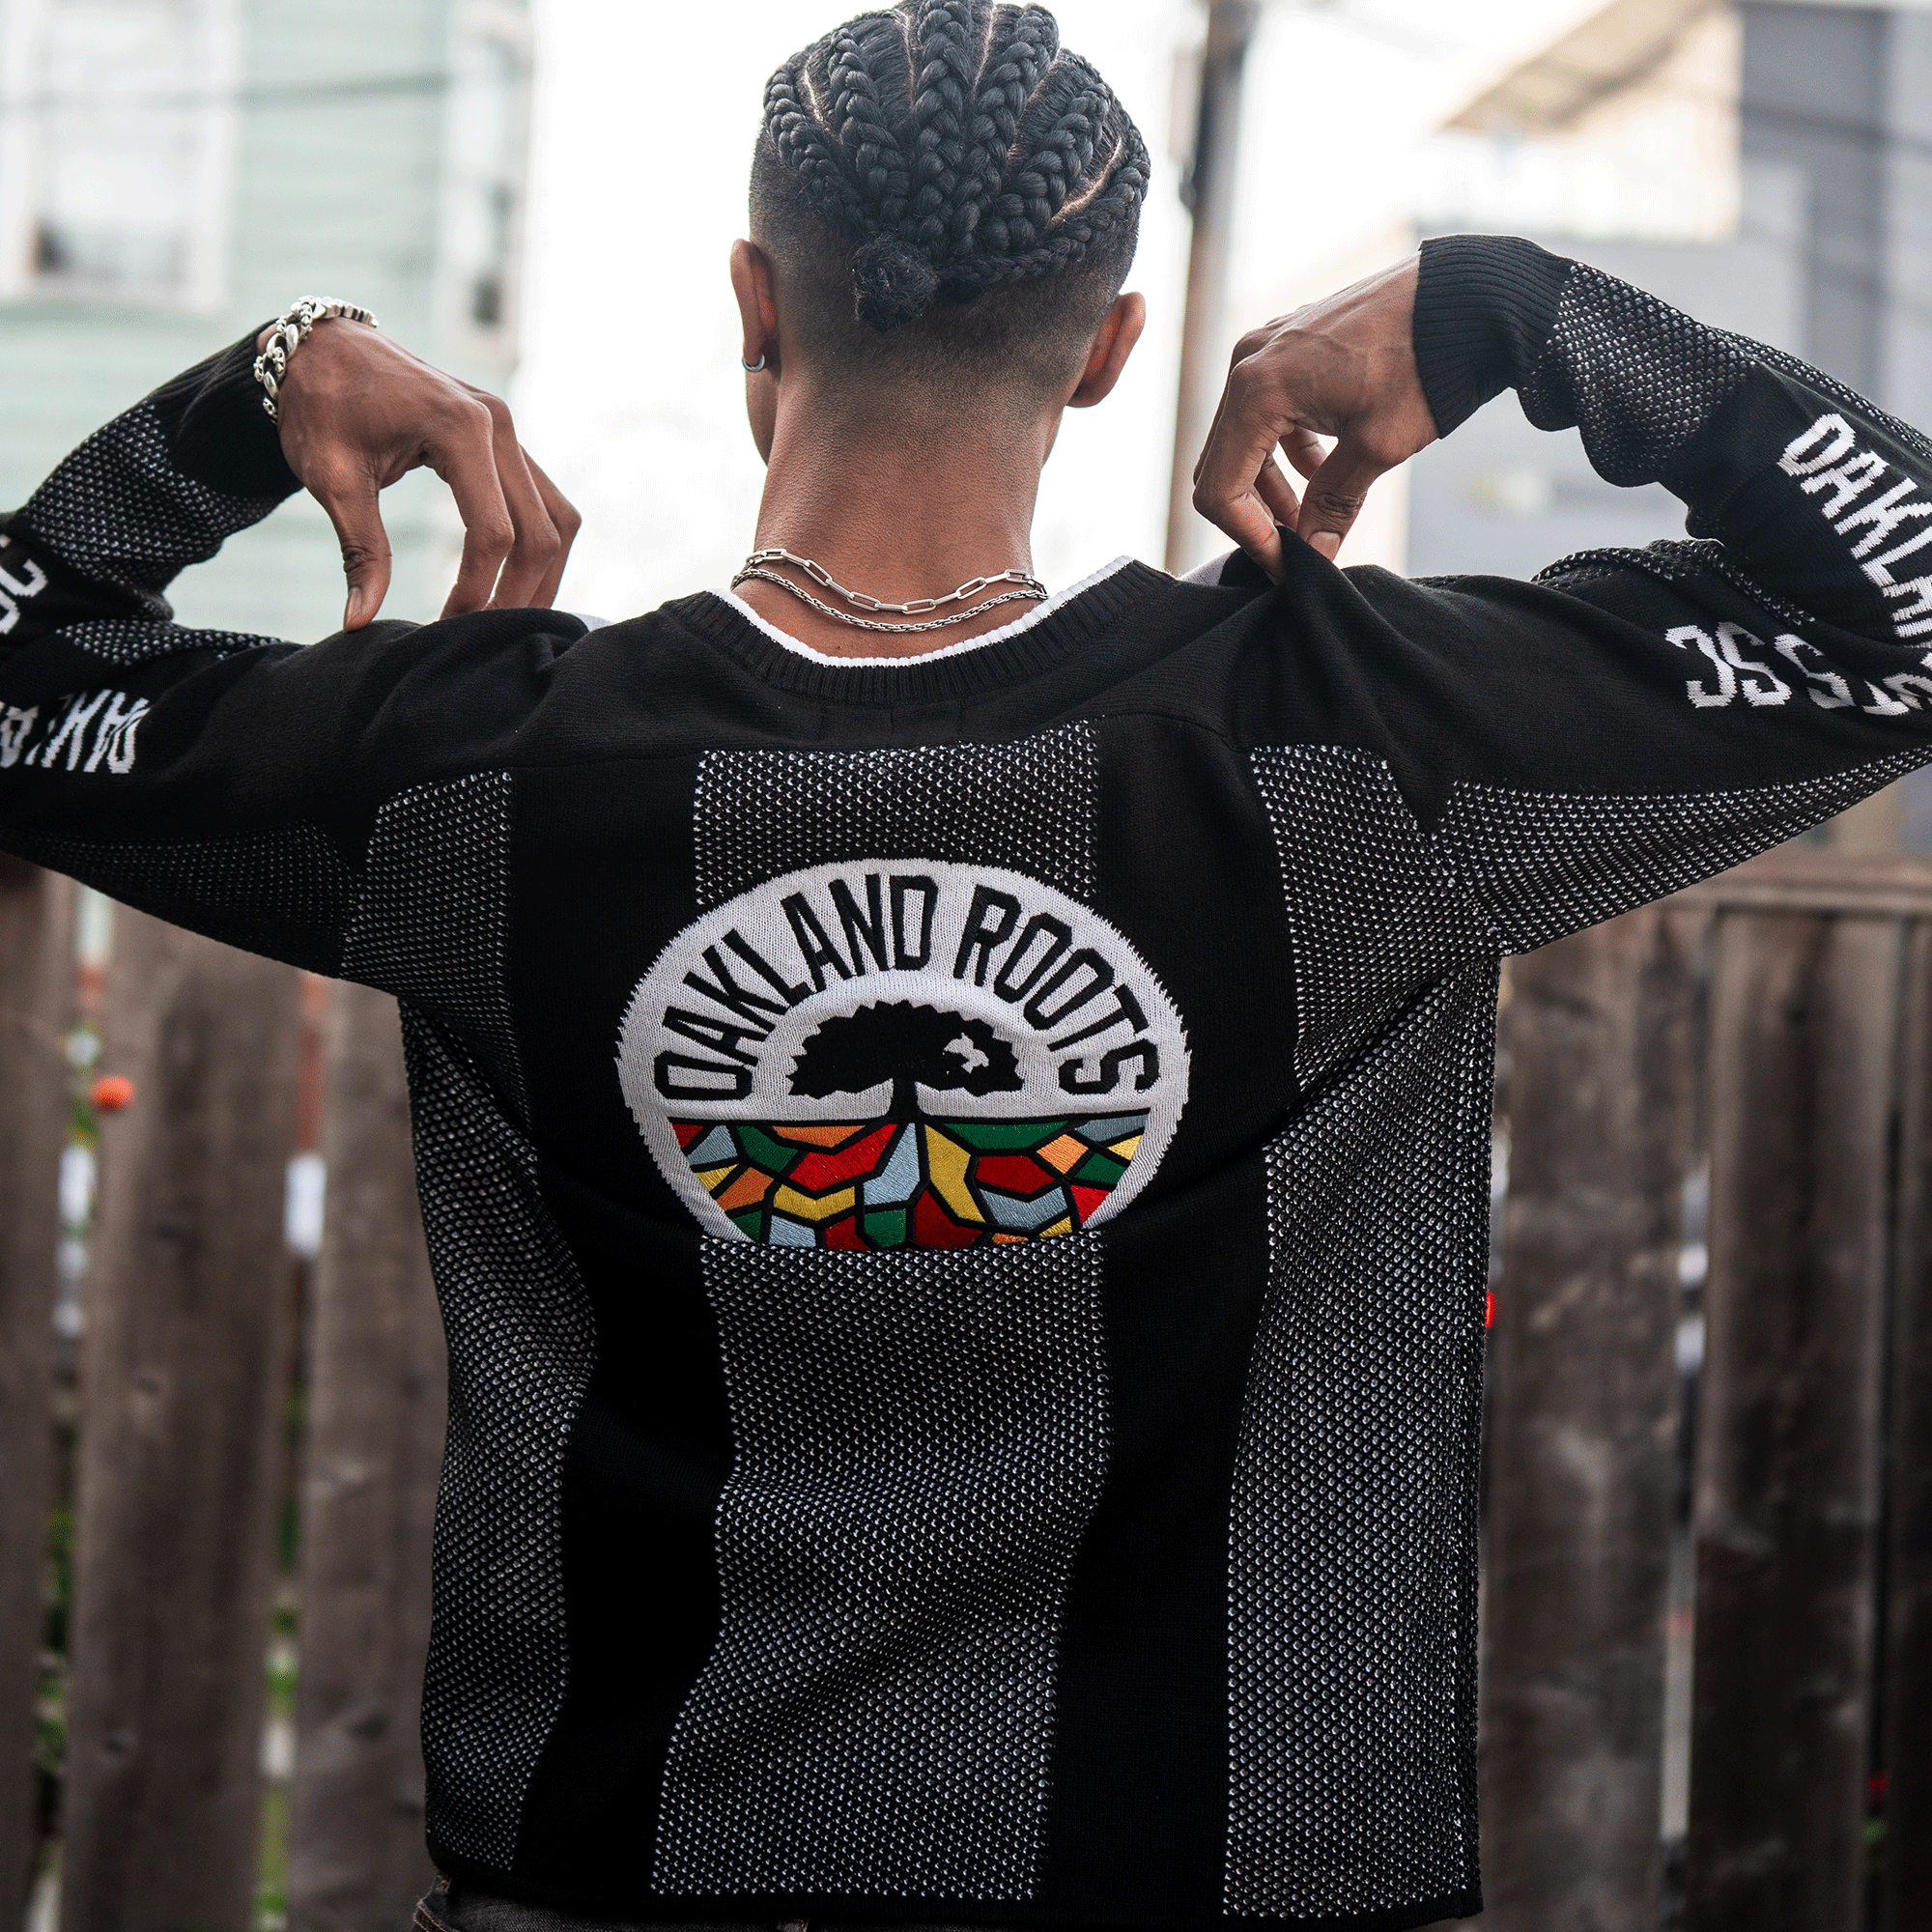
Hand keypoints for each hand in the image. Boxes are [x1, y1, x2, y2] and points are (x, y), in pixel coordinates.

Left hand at [263, 320, 580, 629]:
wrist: (323, 349)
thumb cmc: (321, 406)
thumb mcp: (332, 479)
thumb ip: (359, 551)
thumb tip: (359, 622)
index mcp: (459, 428)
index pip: (494, 533)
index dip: (476, 589)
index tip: (446, 625)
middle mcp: (500, 425)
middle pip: (541, 532)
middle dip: (519, 594)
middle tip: (485, 637)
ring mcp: (511, 430)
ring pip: (559, 520)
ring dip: (544, 575)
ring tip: (509, 618)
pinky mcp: (508, 441)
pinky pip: (548, 503)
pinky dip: (541, 547)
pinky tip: (516, 581)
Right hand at [1192, 256, 1436, 578]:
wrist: (1466, 298)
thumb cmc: (1422, 365)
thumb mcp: (1376, 448)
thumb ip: (1332, 506)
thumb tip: (1312, 556)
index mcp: (1258, 390)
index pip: (1219, 489)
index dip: (1249, 538)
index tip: (1286, 563)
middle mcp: (1248, 362)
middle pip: (1221, 464)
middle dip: (1255, 514)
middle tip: (1297, 546)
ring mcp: (1266, 347)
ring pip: (1241, 437)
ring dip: (1269, 484)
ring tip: (1312, 514)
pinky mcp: (1288, 342)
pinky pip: (1265, 409)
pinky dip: (1283, 448)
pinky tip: (1322, 466)